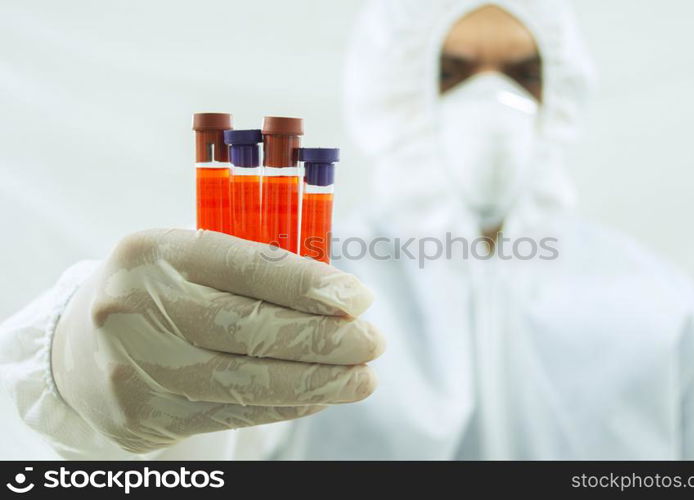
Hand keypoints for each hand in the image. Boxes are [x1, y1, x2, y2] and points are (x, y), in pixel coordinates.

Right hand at [51, 228, 383, 452]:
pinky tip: (318, 396)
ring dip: (314, 382)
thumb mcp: (191, 261)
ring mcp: (133, 366)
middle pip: (247, 328)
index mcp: (154, 251)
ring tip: (361, 379)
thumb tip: (341, 299)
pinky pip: (228, 412)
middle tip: (372, 343)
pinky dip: (283, 405)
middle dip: (322, 339)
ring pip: (242, 379)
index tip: (359, 299)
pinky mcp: (141, 414)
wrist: (80, 349)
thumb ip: (256, 269)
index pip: (245, 266)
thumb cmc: (161, 293)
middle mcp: (135, 307)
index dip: (309, 285)